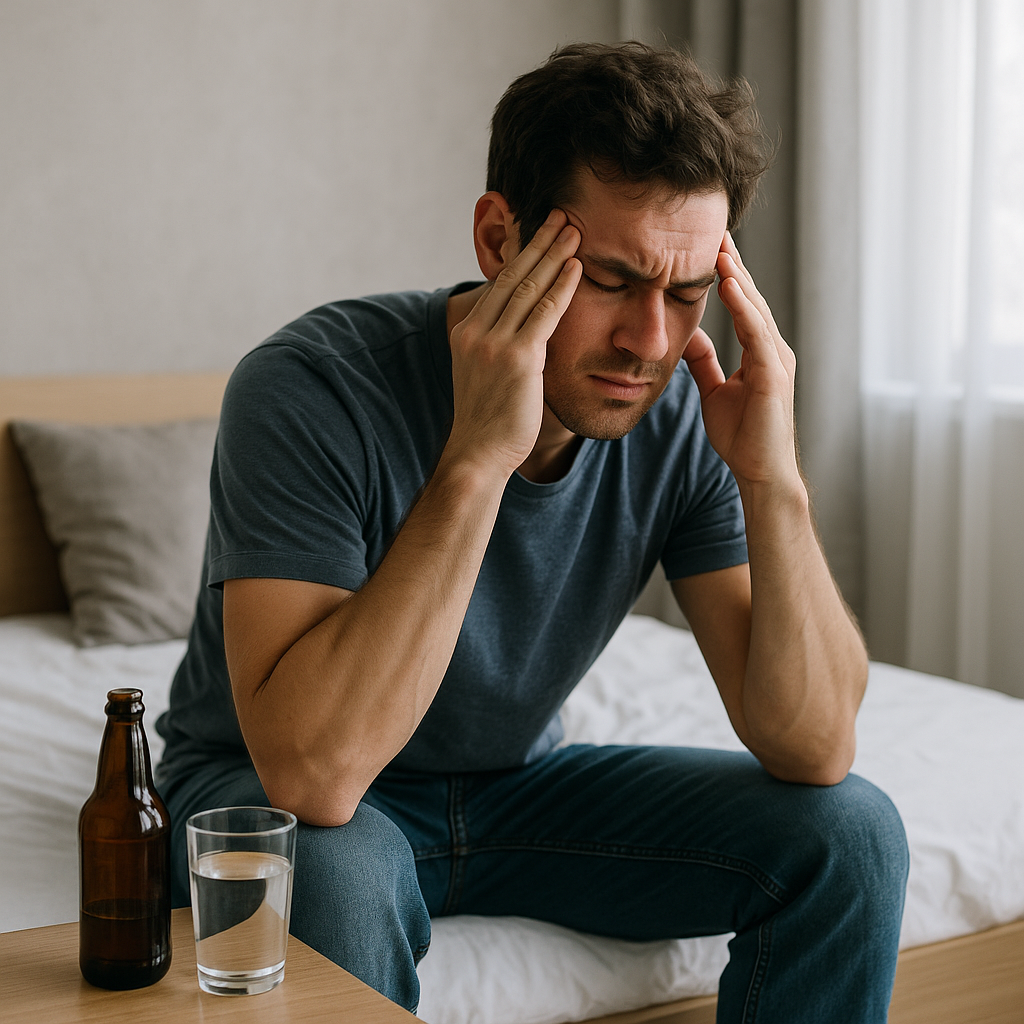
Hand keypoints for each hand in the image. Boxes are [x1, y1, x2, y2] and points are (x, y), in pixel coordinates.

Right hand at [446, 210, 581, 478]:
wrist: (477, 455)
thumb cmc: (488, 424)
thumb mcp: (487, 378)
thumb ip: (503, 350)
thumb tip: (528, 336)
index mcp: (466, 334)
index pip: (498, 285)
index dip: (520, 255)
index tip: (538, 232)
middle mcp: (476, 332)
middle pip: (512, 275)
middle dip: (538, 242)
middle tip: (560, 214)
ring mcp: (495, 343)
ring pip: (528, 287)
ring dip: (554, 254)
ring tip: (574, 229)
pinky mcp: (517, 358)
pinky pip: (544, 312)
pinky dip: (562, 287)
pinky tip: (576, 267)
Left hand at [682, 232, 800, 490]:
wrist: (759, 472)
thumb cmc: (742, 436)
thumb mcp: (715, 390)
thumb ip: (705, 363)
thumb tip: (689, 336)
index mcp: (760, 351)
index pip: (742, 305)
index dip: (727, 277)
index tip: (709, 248)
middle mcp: (772, 350)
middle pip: (751, 298)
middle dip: (733, 266)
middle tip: (716, 232)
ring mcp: (776, 361)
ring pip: (756, 310)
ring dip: (737, 279)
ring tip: (720, 250)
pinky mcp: (773, 375)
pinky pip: (756, 334)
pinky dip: (743, 308)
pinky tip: (728, 286)